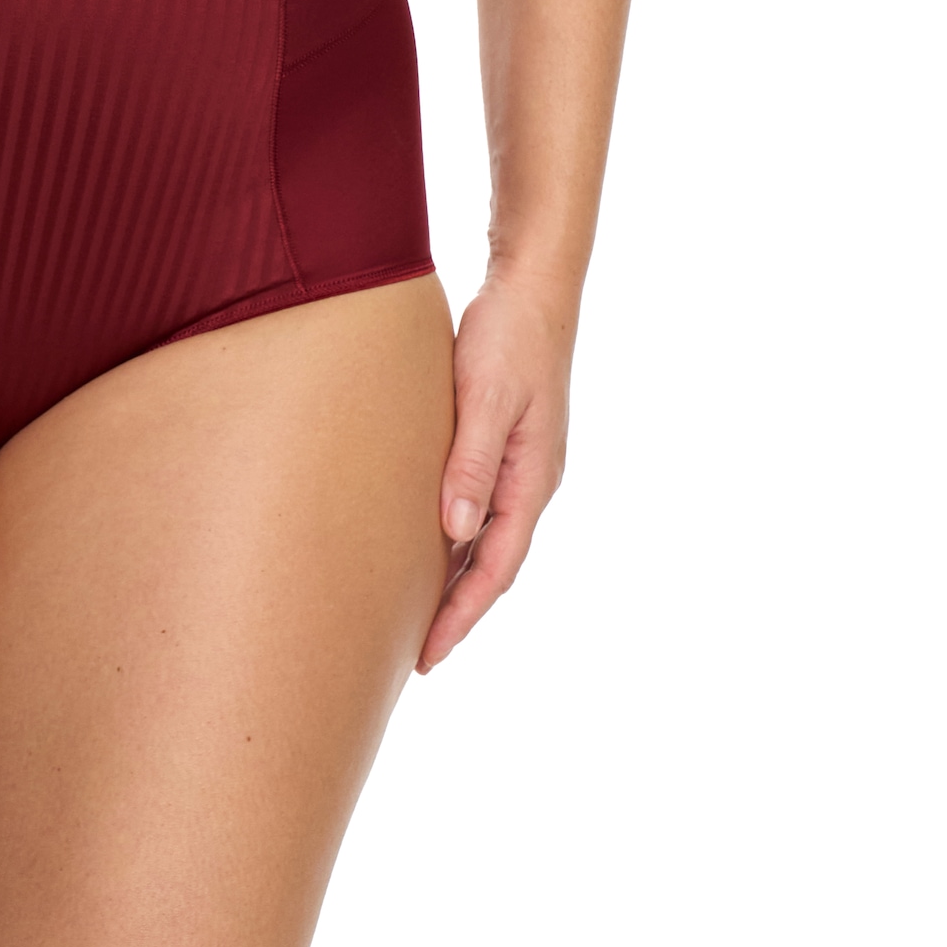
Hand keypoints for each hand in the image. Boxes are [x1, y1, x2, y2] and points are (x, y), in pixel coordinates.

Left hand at [418, 273, 573, 672]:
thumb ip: (472, 464)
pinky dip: (454, 540)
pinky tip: (425, 547)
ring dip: (456, 581)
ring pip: (486, 541)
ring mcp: (521, 467)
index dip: (461, 616)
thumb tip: (456, 533)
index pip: (496, 568)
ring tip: (414, 617)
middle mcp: (531, 483)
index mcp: (532, 480)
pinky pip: (478, 509)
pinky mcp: (502, 446)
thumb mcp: (486, 398)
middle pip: (493, 566)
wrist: (532, 288)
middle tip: (415, 657)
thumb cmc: (508, 337)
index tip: (428, 655)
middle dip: (458, 613)